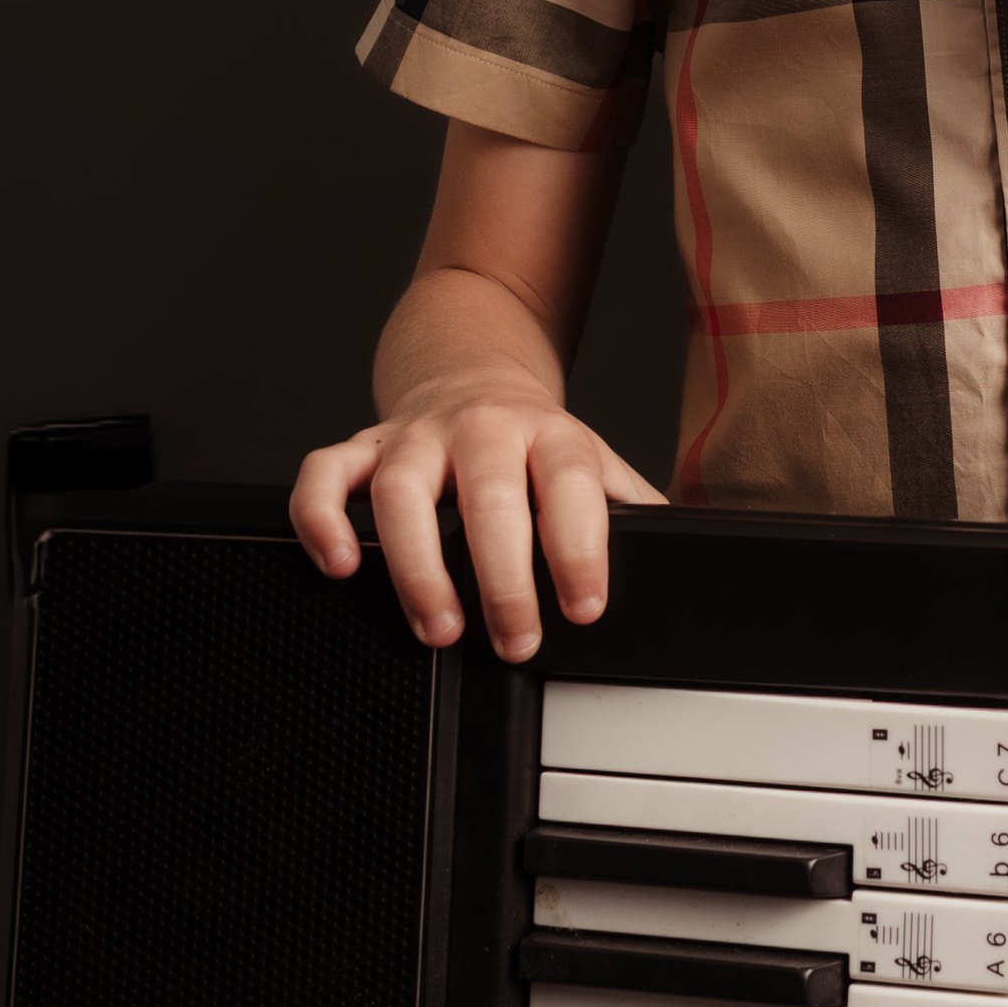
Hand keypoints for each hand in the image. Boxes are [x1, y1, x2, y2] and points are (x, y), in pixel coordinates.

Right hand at [290, 367, 664, 660]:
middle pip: (487, 493)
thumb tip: (684, 560)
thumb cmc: (537, 444)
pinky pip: (325, 473)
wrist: (472, 368)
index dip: (578, 547)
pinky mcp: (362, 446)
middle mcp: (482, 429)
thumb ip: (634, 511)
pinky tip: (344, 566)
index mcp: (550, 435)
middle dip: (501, 575)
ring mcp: (416, 436)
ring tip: (438, 627)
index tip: (582, 607)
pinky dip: (323, 518)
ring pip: (401, 489)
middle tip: (514, 638)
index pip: (569, 484)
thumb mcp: (595, 465)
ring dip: (418, 565)